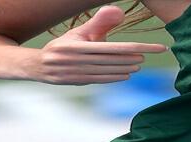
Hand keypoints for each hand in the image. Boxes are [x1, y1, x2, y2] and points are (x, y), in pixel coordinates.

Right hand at [27, 5, 168, 84]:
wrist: (38, 65)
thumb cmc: (64, 46)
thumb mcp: (79, 33)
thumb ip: (99, 23)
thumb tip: (119, 11)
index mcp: (78, 46)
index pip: (114, 47)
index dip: (136, 47)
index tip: (152, 47)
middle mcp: (77, 60)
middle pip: (112, 60)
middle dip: (131, 57)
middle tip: (146, 54)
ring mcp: (77, 73)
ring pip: (108, 71)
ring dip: (125, 68)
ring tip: (138, 64)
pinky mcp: (77, 82)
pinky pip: (100, 79)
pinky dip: (114, 77)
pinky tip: (126, 74)